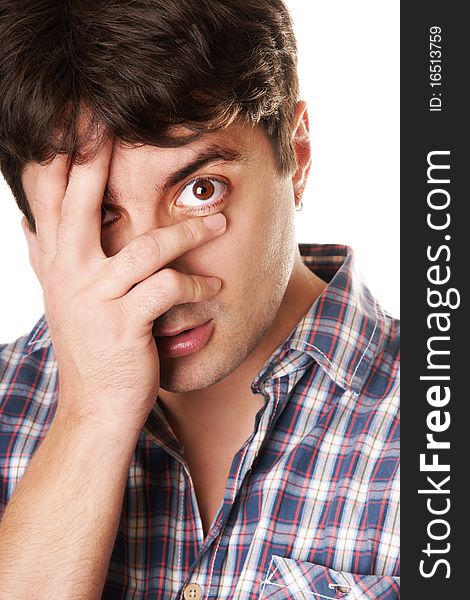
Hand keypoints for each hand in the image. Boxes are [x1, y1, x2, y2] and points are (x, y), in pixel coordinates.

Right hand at [21, 134, 225, 435]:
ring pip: (145, 246)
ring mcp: (95, 299)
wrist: (96, 409)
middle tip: (113, 121)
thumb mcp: (61, 299)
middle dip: (96, 160)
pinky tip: (215, 287)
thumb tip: (25, 221)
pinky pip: (167, 288)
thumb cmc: (90, 349)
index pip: (51, 198)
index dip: (59, 157)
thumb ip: (45, 257)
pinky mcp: (124, 325)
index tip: (74, 119)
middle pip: (81, 204)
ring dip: (189, 232)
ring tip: (222, 224)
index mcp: (57, 263)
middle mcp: (68, 275)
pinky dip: (196, 284)